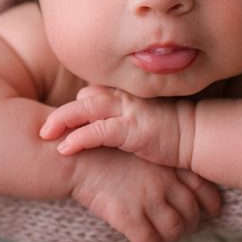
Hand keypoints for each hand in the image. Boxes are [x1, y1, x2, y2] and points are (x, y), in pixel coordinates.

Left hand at [40, 85, 195, 167]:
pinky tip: (64, 149)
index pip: (92, 92)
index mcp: (126, 95)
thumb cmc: (173, 130)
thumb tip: (106, 125)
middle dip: (61, 112)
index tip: (60, 122)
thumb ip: (125, 118)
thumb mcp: (145, 119)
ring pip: (85, 109)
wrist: (198, 136)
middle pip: (83, 97)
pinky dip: (79, 138)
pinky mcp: (131, 131)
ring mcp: (127, 112)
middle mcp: (124, 98)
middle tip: (43, 128)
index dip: (75, 106)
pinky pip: (98, 132)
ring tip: (44, 133)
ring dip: (61, 120)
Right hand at [70, 149, 220, 241]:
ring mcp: (148, 199)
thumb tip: (174, 184)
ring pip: (174, 232)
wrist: (74, 155)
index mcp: (169, 164)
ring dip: (167, 240)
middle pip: (191, 214)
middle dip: (188, 227)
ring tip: (157, 238)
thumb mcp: (139, 150)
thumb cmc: (103, 151)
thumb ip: (159, 166)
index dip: (211, 204)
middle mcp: (164, 182)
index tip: (211, 212)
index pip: (205, 189)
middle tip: (177, 230)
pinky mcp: (129, 215)